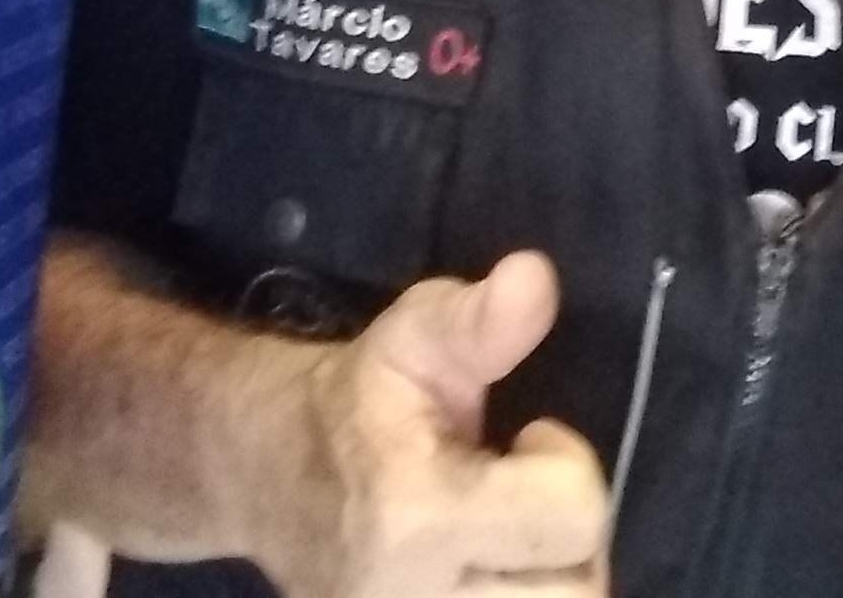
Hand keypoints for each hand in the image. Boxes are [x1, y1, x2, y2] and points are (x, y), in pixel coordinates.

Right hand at [268, 254, 608, 596]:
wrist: (264, 473)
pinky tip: (492, 567)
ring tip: (512, 539)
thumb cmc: (359, 400)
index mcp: (416, 519)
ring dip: (548, 579)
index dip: (566, 465)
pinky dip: (517, 595)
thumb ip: (480, 319)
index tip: (526, 439)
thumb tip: (534, 277)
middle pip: (577, 596)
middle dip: (569, 542)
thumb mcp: (415, 336)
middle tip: (526, 499)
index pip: (575, 518)